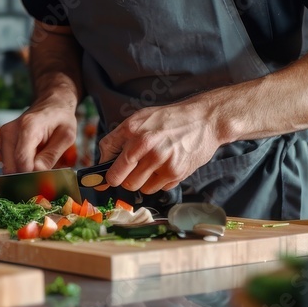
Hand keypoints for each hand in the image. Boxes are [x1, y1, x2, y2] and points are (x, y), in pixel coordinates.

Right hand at [0, 100, 76, 173]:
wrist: (51, 104)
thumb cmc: (60, 118)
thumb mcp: (66, 136)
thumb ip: (51, 155)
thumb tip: (37, 173)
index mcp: (28, 126)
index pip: (22, 160)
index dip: (33, 174)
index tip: (45, 177)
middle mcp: (10, 131)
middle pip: (11, 167)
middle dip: (27, 174)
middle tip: (44, 170)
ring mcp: (3, 136)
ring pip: (8, 168)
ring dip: (23, 170)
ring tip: (39, 159)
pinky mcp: (1, 142)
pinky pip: (8, 163)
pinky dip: (19, 165)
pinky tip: (31, 156)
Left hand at [96, 99, 222, 193]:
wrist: (205, 119)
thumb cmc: (169, 119)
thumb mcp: (139, 119)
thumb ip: (118, 139)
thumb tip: (102, 161)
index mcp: (133, 132)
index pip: (111, 166)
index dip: (107, 177)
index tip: (107, 179)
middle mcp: (147, 147)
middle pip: (124, 182)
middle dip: (126, 180)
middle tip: (132, 171)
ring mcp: (163, 162)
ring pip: (141, 188)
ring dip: (143, 181)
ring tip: (153, 165)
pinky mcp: (176, 173)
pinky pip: (159, 188)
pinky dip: (160, 182)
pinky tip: (167, 165)